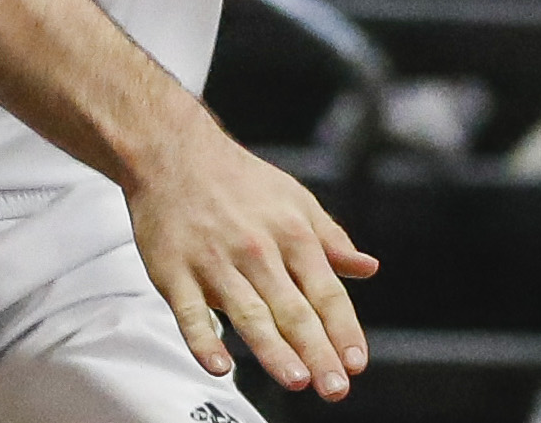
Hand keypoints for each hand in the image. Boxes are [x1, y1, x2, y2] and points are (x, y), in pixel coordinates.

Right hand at [128, 117, 378, 399]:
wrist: (172, 152)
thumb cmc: (237, 180)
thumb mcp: (295, 199)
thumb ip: (331, 239)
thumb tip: (368, 268)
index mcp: (291, 233)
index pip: (325, 290)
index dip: (343, 328)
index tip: (356, 363)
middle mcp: (256, 249)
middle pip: (292, 310)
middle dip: (317, 352)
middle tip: (334, 388)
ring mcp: (213, 261)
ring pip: (248, 313)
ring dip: (273, 350)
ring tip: (297, 379)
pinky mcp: (173, 271)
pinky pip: (190, 312)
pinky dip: (204, 340)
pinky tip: (220, 365)